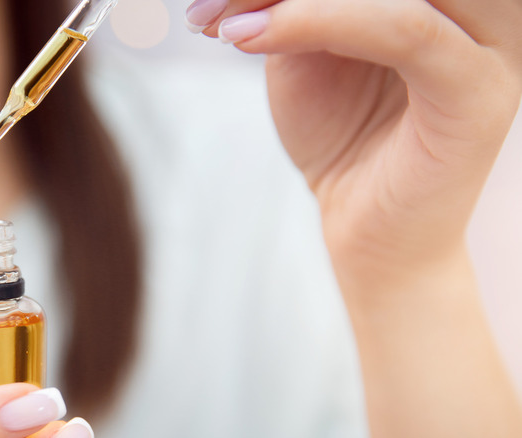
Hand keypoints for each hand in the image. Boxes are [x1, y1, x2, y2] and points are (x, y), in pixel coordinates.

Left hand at [187, 1, 521, 435]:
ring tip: (222, 23)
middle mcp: (474, 13)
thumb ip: (295, 6)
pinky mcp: (477, 89)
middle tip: (207, 10)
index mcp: (436, 1)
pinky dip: (320, 20)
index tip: (209, 0)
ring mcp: (486, 45)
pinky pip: (406, 30)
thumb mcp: (306, 54)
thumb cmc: (340, 140)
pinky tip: (249, 37)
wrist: (367, 231)